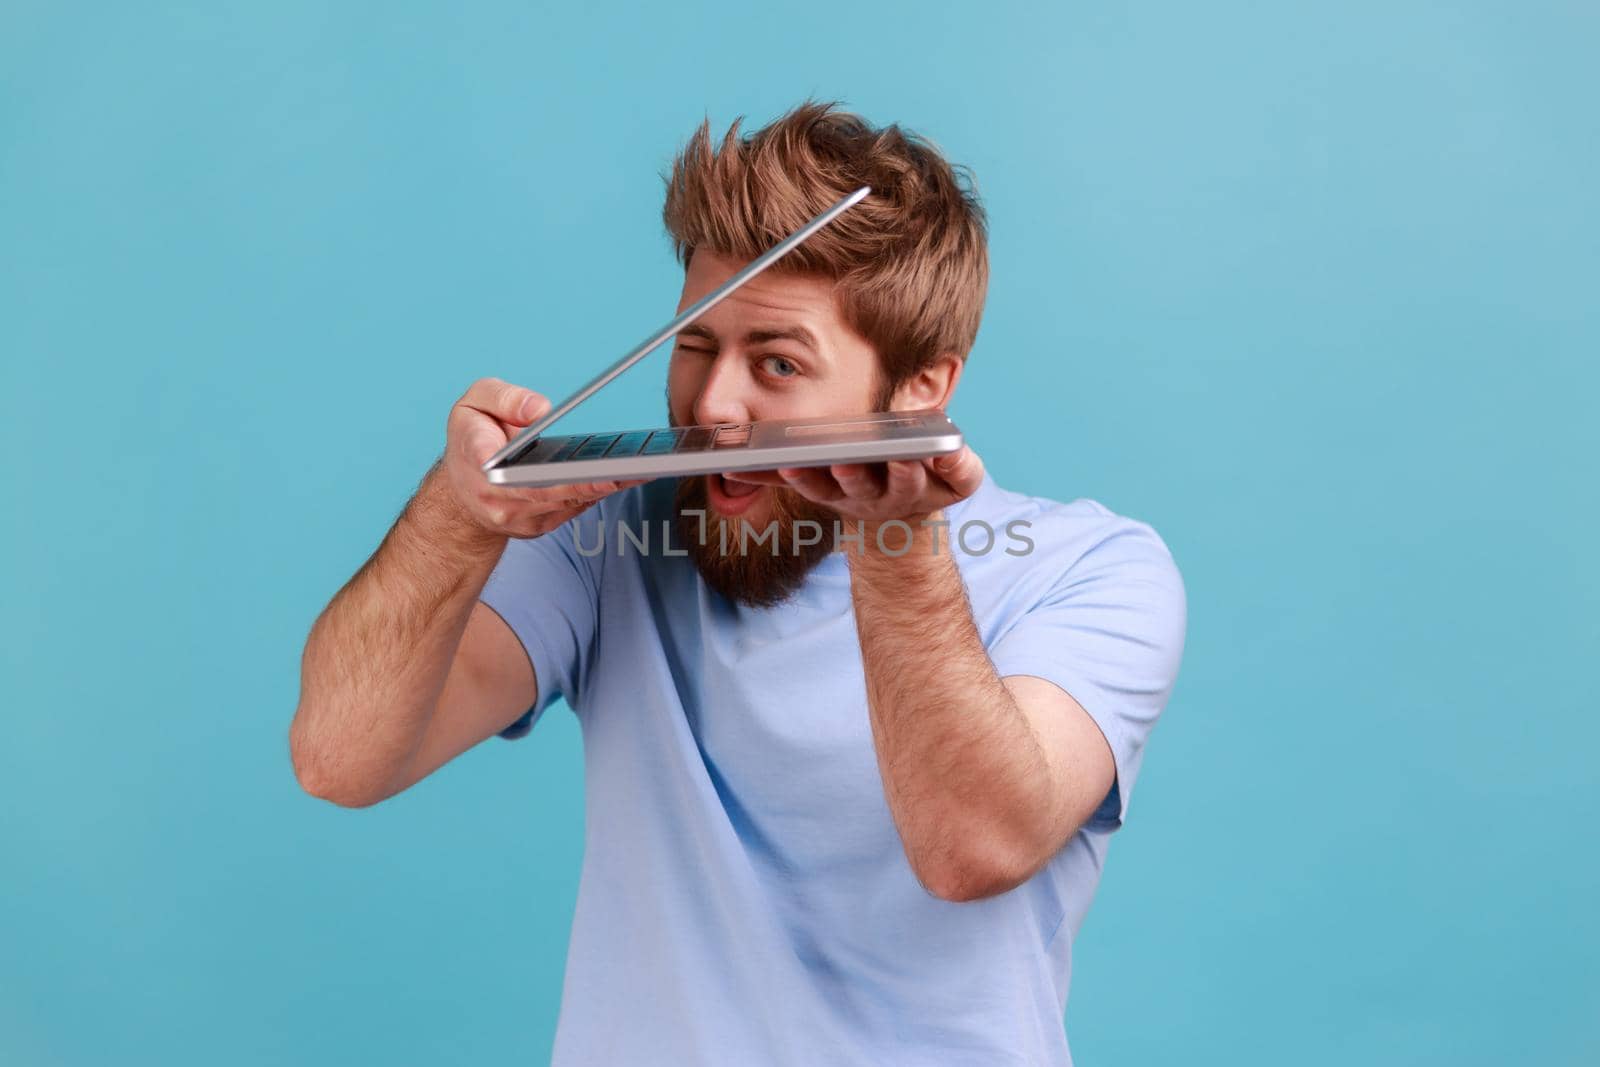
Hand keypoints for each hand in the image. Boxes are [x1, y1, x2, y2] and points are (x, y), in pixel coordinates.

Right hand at [434, 377, 647, 543]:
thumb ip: (503, 398)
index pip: (519, 473)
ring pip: (570, 502)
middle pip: (555, 493)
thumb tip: (540, 409)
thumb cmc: (471, 438)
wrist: (461, 489)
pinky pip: (575, 508)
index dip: (556, 474)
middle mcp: (501, 500)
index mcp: (480, 465)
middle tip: (635, 469)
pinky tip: (626, 477)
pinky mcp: (540, 525)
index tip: (591, 470)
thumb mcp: (472, 404)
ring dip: (606, 487)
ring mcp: (522, 518)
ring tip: (643, 469)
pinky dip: (600, 492)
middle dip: (595, 482)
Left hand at [724, 445, 984, 524]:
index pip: (906, 480)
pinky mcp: (812, 488)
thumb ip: (959, 465)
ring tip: (785, 460)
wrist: (899, 513)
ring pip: (819, 488)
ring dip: (801, 476)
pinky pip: (783, 483)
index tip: (904, 457)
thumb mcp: (957, 478)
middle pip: (859, 487)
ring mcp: (838, 494)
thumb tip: (951, 451)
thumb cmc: (929, 480)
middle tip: (842, 462)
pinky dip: (759, 476)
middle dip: (852, 475)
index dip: (905, 471)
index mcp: (906, 488)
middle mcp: (869, 495)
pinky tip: (733, 465)